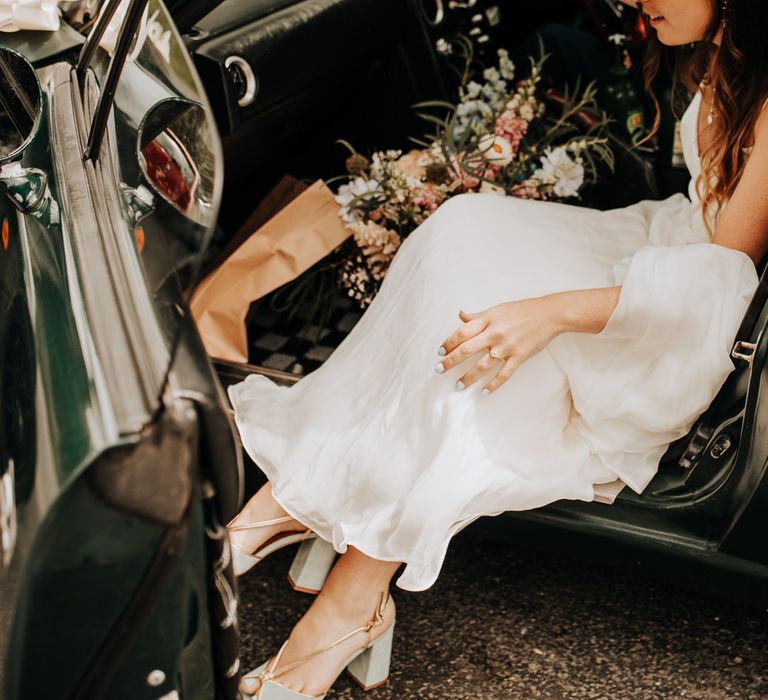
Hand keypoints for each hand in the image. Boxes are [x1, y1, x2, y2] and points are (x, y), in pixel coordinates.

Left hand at [437, 296, 563, 393]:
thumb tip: (460, 315)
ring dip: (468, 377)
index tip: (440, 352)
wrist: (549, 314)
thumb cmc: (522, 310)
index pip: (462, 333)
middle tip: (439, 369)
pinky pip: (504, 374)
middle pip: (467, 349)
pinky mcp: (519, 357)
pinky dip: (493, 384)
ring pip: (483, 365)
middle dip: (451, 361)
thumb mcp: (497, 309)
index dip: (448, 343)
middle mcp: (495, 333)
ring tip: (458, 385)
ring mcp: (507, 347)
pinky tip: (484, 392)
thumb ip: (478, 316)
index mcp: (488, 320)